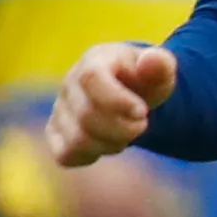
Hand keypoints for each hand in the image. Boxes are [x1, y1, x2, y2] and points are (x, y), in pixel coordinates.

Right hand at [48, 39, 175, 166]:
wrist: (131, 90)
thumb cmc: (145, 79)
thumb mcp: (160, 68)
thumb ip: (160, 64)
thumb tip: (151, 61)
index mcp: (94, 61)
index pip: (91, 78)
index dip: (117, 100)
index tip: (142, 112)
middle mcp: (69, 83)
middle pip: (86, 115)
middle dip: (123, 128)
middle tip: (142, 124)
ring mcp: (60, 109)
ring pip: (77, 140)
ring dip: (111, 145)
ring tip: (127, 134)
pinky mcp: (56, 132)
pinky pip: (65, 155)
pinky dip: (91, 156)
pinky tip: (108, 144)